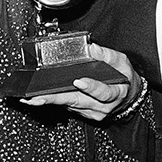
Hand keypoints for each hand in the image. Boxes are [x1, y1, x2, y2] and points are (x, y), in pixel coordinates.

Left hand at [20, 43, 134, 121]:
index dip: (90, 87)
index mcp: (115, 93)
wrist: (128, 94)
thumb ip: (107, 55)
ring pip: (69, 105)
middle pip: (77, 101)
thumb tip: (91, 47)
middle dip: (55, 99)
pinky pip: (68, 106)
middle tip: (38, 97)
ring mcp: (92, 112)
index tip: (79, 81)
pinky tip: (41, 98)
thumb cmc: (124, 77)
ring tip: (33, 97)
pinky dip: (55, 101)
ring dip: (50, 101)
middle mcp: (102, 106)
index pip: (102, 92)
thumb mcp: (121, 62)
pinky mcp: (84, 113)